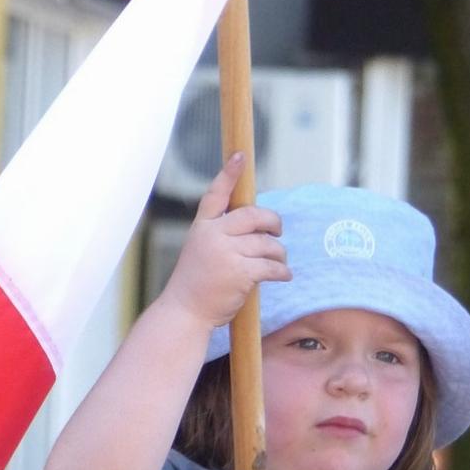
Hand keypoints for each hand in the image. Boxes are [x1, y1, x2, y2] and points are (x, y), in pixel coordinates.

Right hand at [160, 156, 290, 334]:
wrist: (185, 313)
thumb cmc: (196, 287)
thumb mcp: (201, 253)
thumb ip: (222, 237)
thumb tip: (259, 230)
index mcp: (202, 228)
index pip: (216, 195)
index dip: (229, 174)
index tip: (240, 156)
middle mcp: (213, 235)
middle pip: (254, 215)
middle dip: (273, 222)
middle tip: (278, 231)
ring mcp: (226, 253)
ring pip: (267, 244)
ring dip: (279, 253)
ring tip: (280, 262)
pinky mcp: (240, 272)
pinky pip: (272, 266)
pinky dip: (282, 271)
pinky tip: (284, 275)